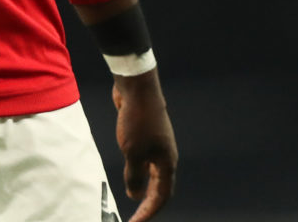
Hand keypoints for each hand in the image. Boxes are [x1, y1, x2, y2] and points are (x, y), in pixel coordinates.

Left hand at [112, 70, 176, 220]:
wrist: (137, 88)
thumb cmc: (137, 120)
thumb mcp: (132, 153)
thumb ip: (134, 177)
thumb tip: (134, 196)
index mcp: (167, 162)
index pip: (162, 196)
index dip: (150, 212)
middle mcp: (165, 155)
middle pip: (160, 187)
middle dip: (148, 204)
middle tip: (134, 217)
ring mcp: (157, 145)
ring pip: (153, 174)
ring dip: (144, 189)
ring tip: (132, 201)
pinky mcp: (148, 137)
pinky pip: (146, 162)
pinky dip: (139, 173)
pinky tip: (130, 175)